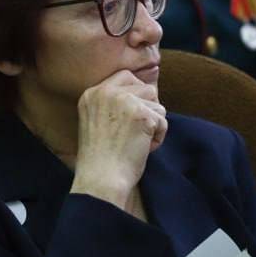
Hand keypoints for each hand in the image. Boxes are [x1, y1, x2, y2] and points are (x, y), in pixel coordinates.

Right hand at [71, 70, 166, 210]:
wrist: (100, 179)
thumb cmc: (100, 159)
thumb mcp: (96, 122)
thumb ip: (112, 105)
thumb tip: (146, 94)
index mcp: (92, 94)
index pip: (125, 76)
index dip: (137, 93)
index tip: (136, 113)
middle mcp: (107, 92)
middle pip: (146, 88)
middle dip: (148, 109)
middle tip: (137, 131)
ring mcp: (125, 101)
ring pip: (157, 104)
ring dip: (154, 125)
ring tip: (137, 143)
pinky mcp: (142, 115)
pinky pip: (163, 121)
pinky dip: (158, 138)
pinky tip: (142, 150)